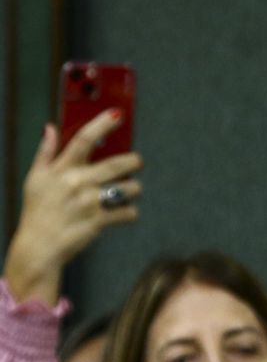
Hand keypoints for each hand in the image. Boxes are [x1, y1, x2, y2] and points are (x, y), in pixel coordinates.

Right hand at [3, 111, 142, 306]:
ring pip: (129, 187)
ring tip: (127, 191)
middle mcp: (76, 182)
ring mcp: (89, 202)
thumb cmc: (38, 211)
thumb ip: (45, 152)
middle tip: (136, 162)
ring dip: (134, 188)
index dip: (102, 124)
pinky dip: (130, 212)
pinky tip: (124, 212)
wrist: (39, 246)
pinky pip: (128, 212)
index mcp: (61, 169)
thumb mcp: (35, 179)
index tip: (118, 114)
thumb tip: (50, 128)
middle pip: (117, 163)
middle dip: (134, 161)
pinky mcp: (98, 220)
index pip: (83, 139)